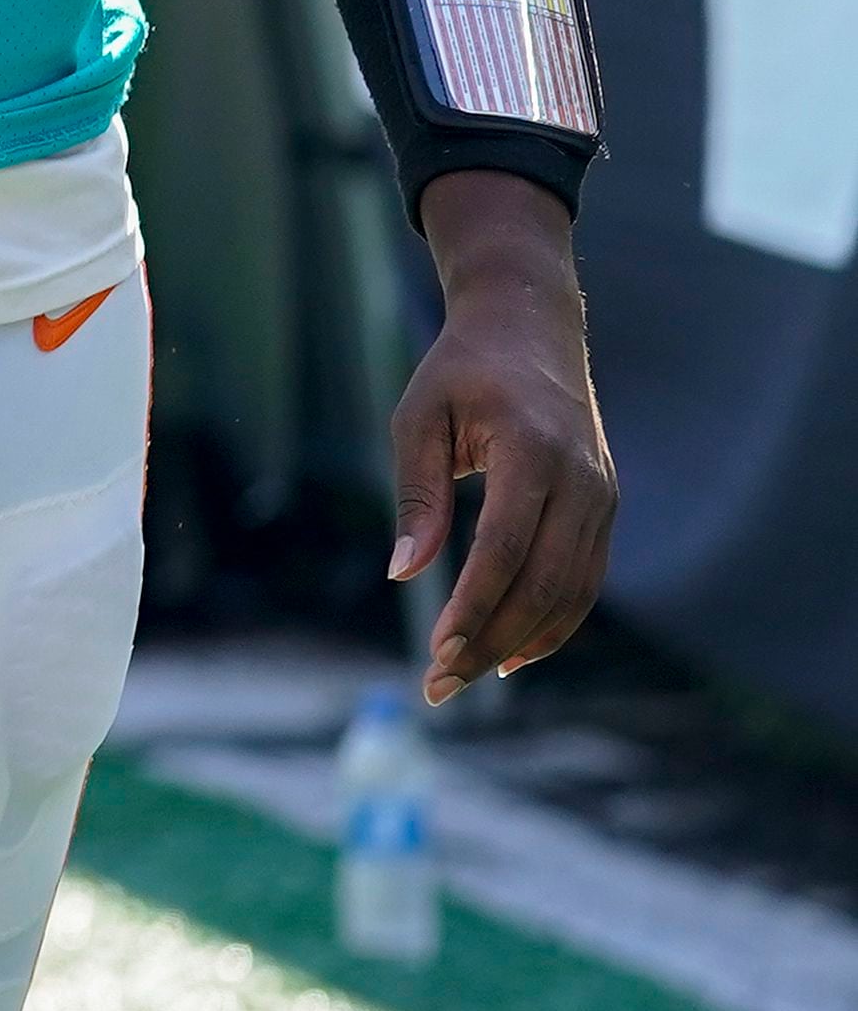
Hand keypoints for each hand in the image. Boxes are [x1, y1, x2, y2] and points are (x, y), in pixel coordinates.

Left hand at [389, 172, 615, 705]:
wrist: (531, 327)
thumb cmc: (461, 372)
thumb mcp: (418, 418)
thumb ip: (417, 495)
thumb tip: (405, 575)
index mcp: (532, 451)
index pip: (507, 548)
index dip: (475, 605)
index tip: (437, 650)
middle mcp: (581, 479)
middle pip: (542, 583)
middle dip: (491, 640)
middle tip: (439, 683)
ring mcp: (603, 496)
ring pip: (572, 591)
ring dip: (522, 643)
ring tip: (466, 676)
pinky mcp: (605, 507)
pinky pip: (585, 579)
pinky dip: (554, 621)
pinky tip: (513, 652)